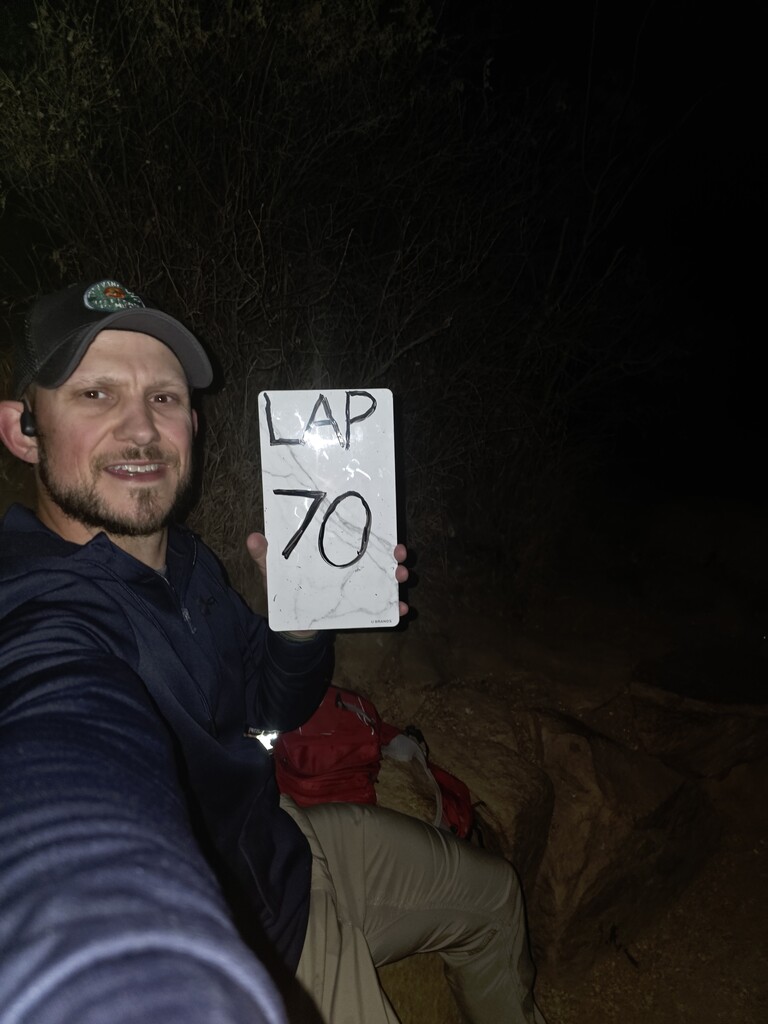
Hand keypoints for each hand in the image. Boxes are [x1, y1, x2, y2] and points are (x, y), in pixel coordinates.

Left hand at [246, 534, 409, 619]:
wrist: (293, 628)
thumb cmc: (286, 591)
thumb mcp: (275, 572)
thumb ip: (265, 556)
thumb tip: (253, 537)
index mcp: (336, 553)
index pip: (359, 537)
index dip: (375, 531)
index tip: (386, 528)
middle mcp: (355, 567)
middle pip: (382, 555)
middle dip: (396, 553)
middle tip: (399, 554)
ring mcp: (362, 588)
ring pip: (388, 578)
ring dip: (400, 576)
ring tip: (402, 576)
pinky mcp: (363, 609)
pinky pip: (385, 608)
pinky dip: (396, 608)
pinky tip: (401, 609)